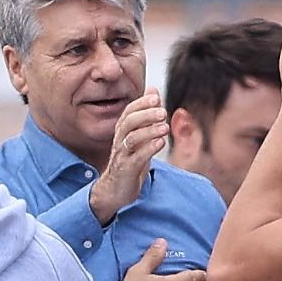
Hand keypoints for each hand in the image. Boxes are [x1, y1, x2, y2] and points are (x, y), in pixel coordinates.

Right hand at [90, 89, 169, 223]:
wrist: (116, 189)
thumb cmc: (130, 160)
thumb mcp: (139, 135)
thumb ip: (146, 114)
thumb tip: (153, 91)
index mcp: (123, 130)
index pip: (129, 111)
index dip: (141, 103)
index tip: (156, 98)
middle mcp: (120, 140)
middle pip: (129, 122)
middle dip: (146, 115)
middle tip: (163, 112)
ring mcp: (122, 155)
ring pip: (132, 138)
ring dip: (149, 131)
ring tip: (165, 128)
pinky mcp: (126, 169)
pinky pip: (136, 158)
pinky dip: (148, 149)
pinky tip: (161, 144)